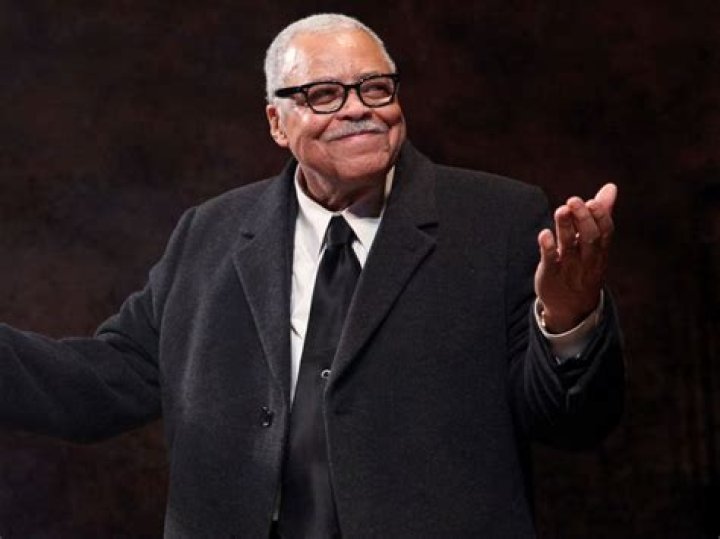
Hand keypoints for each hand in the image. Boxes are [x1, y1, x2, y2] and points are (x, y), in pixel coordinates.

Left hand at [534, 183, 616, 332]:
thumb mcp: (595, 244)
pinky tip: (544, 234)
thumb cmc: (584, 266)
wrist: (572, 309)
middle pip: (590, 238)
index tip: (592, 201)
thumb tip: (610, 187)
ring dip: (565, 227)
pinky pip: (551, 261)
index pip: (606, 232)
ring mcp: (569, 268)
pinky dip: (548, 248)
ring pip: (569, 247)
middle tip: (573, 200)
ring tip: (560, 210)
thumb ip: (601, 215)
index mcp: (600, 250)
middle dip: (583, 219)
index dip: (600, 216)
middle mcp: (587, 259)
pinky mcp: (551, 275)